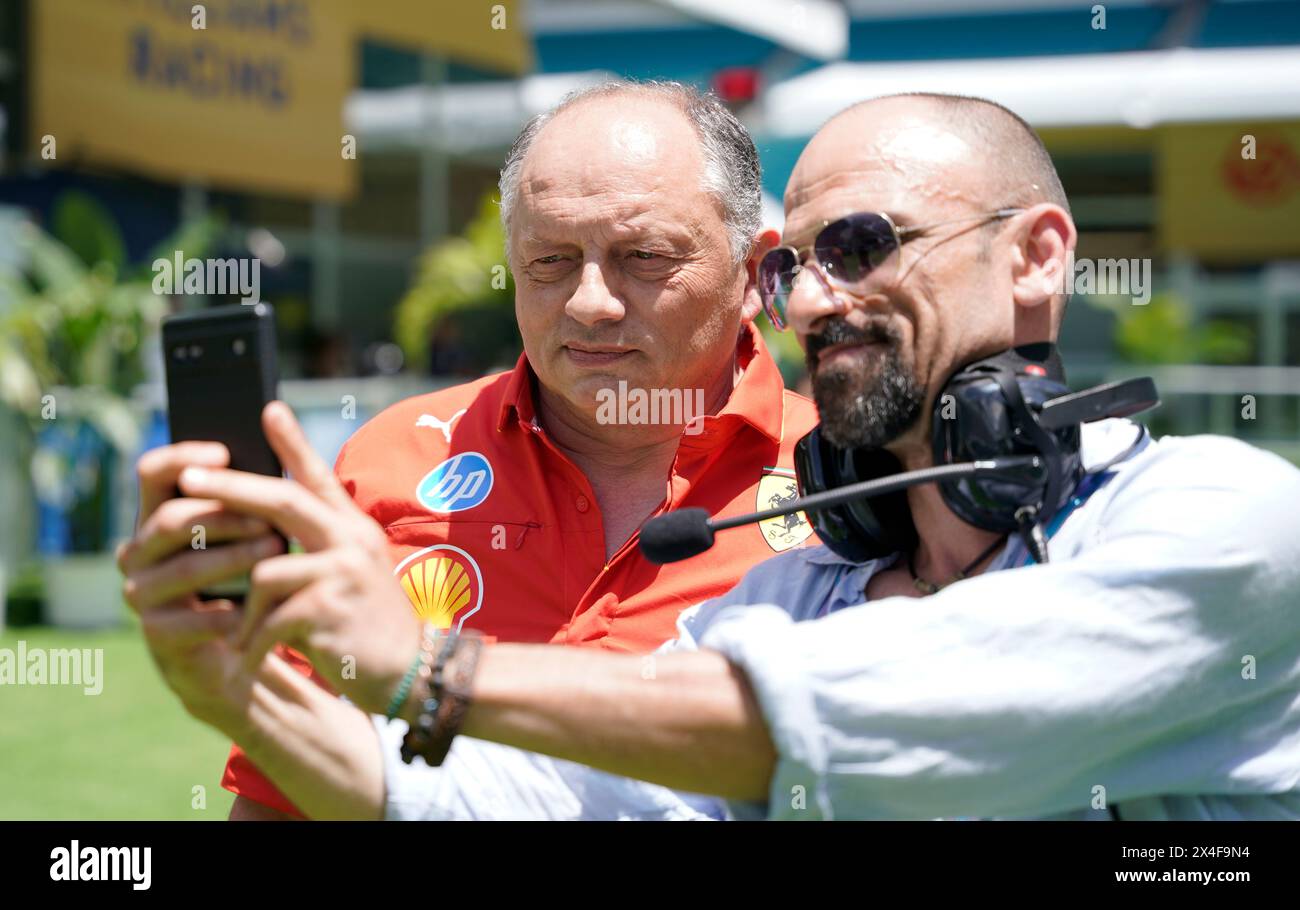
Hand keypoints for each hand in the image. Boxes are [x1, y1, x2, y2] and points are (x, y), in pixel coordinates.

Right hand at [117, 441, 283, 741]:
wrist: (239, 650)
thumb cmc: (246, 578)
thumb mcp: (249, 532)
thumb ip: (252, 490)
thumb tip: (275, 421)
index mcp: (158, 517)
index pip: (152, 473)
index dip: (182, 457)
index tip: (224, 452)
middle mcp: (138, 552)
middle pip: (171, 520)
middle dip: (224, 516)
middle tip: (269, 519)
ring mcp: (142, 594)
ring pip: (184, 568)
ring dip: (233, 558)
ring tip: (276, 552)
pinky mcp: (158, 635)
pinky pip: (192, 619)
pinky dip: (229, 612)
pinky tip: (256, 608)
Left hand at [176, 401, 421, 715]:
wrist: (410, 673)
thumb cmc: (371, 625)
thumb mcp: (353, 574)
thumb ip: (322, 545)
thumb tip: (270, 524)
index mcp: (354, 530)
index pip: (319, 478)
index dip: (293, 443)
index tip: (267, 410)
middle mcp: (353, 541)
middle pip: (284, 502)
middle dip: (231, 488)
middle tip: (188, 478)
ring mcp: (344, 572)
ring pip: (266, 572)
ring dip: (248, 609)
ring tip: (246, 636)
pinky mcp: (330, 609)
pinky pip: (271, 615)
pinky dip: (256, 638)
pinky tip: (255, 654)